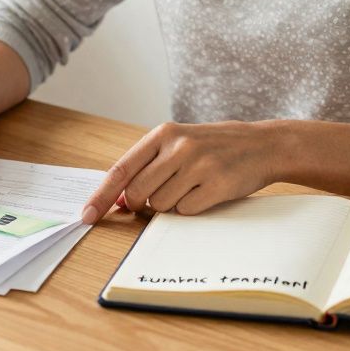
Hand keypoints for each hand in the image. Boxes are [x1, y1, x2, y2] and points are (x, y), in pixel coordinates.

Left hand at [81, 121, 284, 223]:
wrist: (262, 144)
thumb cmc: (213, 147)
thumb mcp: (178, 144)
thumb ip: (147, 166)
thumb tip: (117, 200)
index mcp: (163, 134)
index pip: (121, 170)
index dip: (101, 196)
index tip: (86, 216)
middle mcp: (178, 147)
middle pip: (136, 193)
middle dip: (140, 205)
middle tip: (158, 197)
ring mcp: (198, 165)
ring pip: (160, 206)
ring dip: (169, 206)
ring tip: (190, 188)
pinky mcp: (217, 185)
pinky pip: (186, 212)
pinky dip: (191, 210)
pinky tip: (205, 193)